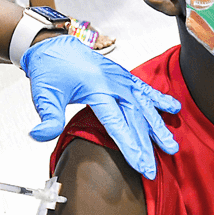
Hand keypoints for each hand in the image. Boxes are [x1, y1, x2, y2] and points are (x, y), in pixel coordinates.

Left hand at [21, 36, 180, 179]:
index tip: (141, 165)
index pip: (118, 124)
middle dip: (146, 145)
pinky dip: (159, 99)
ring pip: (145, 106)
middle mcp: (114, 83)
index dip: (130, 146)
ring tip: (171, 146)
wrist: (53, 45)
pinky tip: (174, 109)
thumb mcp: (44, 94)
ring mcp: (121, 79)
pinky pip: (144, 89)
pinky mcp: (122, 76)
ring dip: (158, 127)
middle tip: (152, 169)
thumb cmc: (50, 69)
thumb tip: (39, 136)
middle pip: (135, 119)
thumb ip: (47, 117)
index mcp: (97, 88)